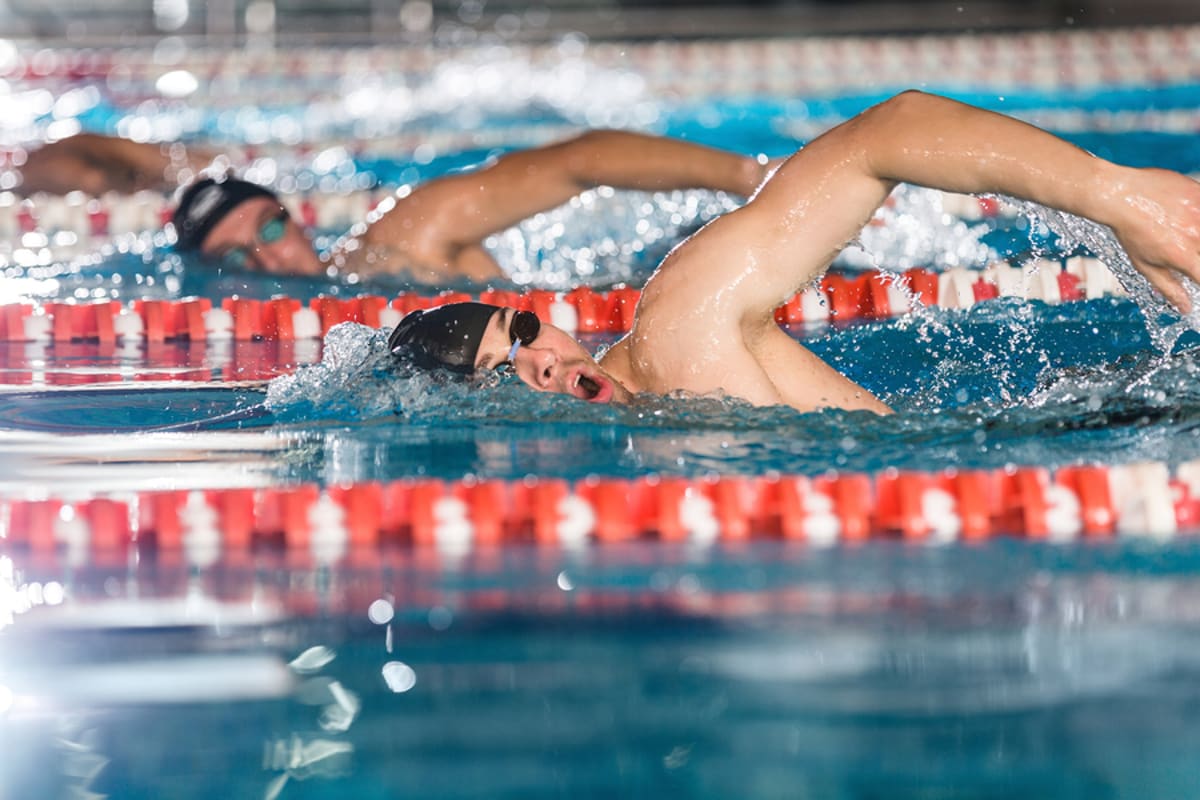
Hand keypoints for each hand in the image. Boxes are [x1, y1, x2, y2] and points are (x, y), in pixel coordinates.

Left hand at [1108, 167, 1199, 312]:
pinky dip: (1198, 215)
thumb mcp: (1145, 265)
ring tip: (1185, 234)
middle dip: (1198, 258)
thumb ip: (1169, 287)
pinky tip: (1188, 218)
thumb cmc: (1129, 233)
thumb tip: (1186, 308)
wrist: (1120, 195)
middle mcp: (1197, 236)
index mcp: (1183, 257)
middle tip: (1188, 253)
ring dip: (1197, 236)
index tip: (1196, 276)